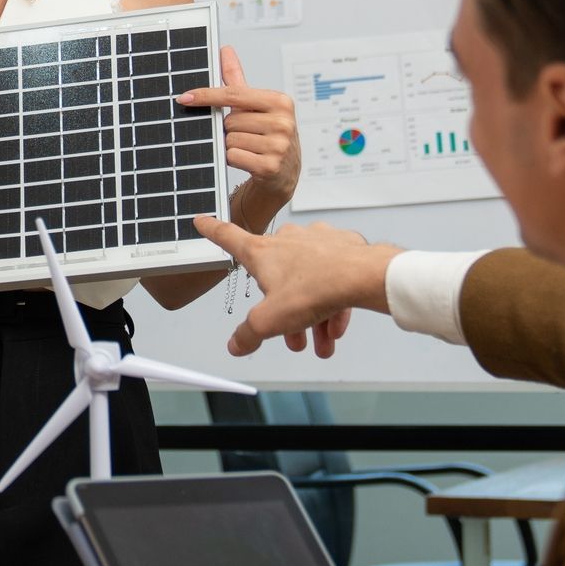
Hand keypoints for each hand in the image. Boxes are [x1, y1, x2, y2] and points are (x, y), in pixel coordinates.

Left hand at [178, 47, 300, 213]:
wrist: (285, 173)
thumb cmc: (268, 135)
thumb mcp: (257, 106)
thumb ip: (238, 80)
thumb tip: (225, 50)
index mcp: (281, 101)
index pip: (234, 94)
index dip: (206, 95)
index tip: (185, 98)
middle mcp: (283, 122)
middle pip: (229, 120)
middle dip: (229, 129)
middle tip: (247, 135)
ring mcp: (279, 146)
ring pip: (229, 140)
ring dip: (231, 145)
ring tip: (249, 148)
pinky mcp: (270, 166)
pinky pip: (232, 156)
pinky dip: (233, 159)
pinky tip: (248, 160)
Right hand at [193, 217, 395, 356]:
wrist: (362, 276)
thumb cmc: (315, 288)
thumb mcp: (270, 320)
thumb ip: (248, 334)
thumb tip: (236, 344)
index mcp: (263, 252)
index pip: (228, 237)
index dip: (212, 230)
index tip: (202, 221)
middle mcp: (288, 240)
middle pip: (277, 279)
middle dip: (284, 311)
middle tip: (292, 338)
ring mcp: (317, 240)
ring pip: (309, 282)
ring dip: (312, 316)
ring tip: (321, 343)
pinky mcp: (343, 246)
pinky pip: (333, 277)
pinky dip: (333, 303)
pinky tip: (337, 328)